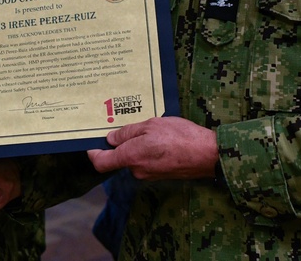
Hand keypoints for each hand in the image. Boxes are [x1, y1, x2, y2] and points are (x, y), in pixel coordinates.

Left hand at [87, 117, 218, 180]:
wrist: (208, 155)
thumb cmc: (180, 137)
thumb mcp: (151, 125)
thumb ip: (128, 132)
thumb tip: (111, 138)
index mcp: (131, 157)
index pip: (102, 162)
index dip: (94, 153)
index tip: (92, 142)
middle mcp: (137, 170)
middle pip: (119, 158)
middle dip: (122, 142)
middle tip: (129, 124)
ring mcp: (149, 174)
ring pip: (135, 158)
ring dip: (138, 145)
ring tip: (152, 129)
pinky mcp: (161, 175)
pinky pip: (147, 161)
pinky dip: (149, 150)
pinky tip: (161, 139)